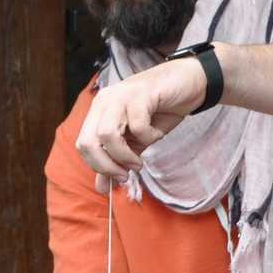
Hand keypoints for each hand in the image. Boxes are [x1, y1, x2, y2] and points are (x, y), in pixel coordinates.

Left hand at [74, 53, 208, 178]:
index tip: (120, 177)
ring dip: (125, 155)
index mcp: (99, 111)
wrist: (189, 83)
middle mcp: (105, 101)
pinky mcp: (140, 94)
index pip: (82, 145)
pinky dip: (148, 137)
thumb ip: (117, 161)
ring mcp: (120, 95)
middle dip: (106, 166)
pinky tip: (157, 133)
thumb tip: (101, 189)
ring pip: (107, 134)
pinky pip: (137, 126)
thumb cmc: (161, 111)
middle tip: (127, 173)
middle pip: (87, 142)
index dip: (98, 167)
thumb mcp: (136, 141)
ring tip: (140, 160)